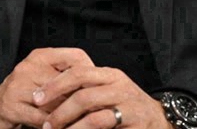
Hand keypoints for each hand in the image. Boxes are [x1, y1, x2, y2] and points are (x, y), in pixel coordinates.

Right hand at [0, 48, 94, 128]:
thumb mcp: (46, 79)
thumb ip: (67, 77)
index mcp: (41, 56)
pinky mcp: (11, 105)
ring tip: (85, 123)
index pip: (75, 57)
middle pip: (68, 83)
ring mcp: (18, 85)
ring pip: (56, 103)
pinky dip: (56, 127)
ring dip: (72, 117)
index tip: (101, 90)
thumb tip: (98, 83)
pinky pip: (42, 119)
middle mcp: (29, 66)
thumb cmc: (26, 95)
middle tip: (99, 112)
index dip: (92, 74)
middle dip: (84, 100)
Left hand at [34, 66, 169, 128]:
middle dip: (59, 110)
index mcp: (109, 74)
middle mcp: (119, 86)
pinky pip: (104, 128)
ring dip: (71, 128)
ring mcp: (128, 105)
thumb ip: (85, 90)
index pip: (77, 72)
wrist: (160, 120)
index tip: (36, 98)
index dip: (54, 85)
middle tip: (46, 124)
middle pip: (82, 94)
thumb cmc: (126, 107)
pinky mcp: (134, 123)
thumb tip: (48, 96)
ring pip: (93, 116)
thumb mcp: (107, 92)